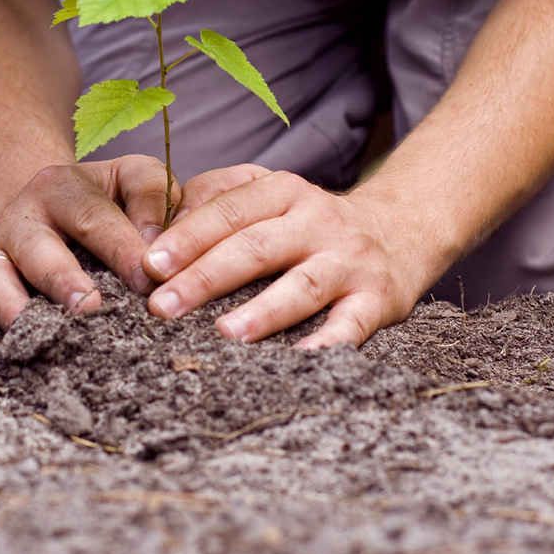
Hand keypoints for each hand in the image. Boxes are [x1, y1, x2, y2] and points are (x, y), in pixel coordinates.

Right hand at [0, 155, 174, 341]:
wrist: (42, 204)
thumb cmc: (104, 199)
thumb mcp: (130, 178)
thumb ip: (152, 199)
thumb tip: (159, 250)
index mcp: (62, 188)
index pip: (93, 217)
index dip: (121, 248)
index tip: (149, 280)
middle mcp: (22, 218)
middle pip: (38, 249)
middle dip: (63, 281)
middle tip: (91, 308)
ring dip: (13, 307)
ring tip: (41, 334)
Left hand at [141, 166, 427, 348]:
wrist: (402, 230)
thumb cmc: (311, 222)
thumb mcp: (271, 194)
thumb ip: (218, 199)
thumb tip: (160, 227)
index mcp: (284, 192)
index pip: (230, 211)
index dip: (188, 237)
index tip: (150, 265)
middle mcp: (318, 221)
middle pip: (256, 247)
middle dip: (206, 277)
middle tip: (163, 306)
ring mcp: (349, 261)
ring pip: (302, 286)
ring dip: (263, 311)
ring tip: (224, 333)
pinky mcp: (378, 299)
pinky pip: (352, 324)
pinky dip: (328, 343)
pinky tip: (299, 360)